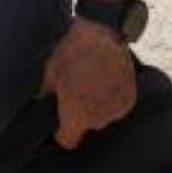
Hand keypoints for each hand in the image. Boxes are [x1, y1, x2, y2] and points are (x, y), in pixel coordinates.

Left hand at [41, 19, 136, 148]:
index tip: (59, 120)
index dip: (61, 131)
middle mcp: (99, 119)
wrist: (100, 32)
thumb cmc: (70, 52)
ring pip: (105, 115)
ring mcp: (117, 108)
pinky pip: (119, 104)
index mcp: (77, 118)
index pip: (67, 140)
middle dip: (82, 112)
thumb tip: (41, 101)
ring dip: (99, 104)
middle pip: (88, 125)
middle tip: (76, 90)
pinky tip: (107, 79)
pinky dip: (113, 95)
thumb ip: (45, 94)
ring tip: (93, 81)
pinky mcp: (130, 95)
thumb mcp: (48, 73)